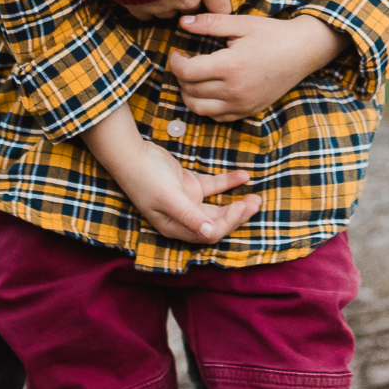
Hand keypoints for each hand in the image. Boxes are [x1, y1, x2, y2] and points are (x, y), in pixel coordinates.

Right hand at [120, 141, 262, 244]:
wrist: (132, 154)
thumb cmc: (146, 178)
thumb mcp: (169, 198)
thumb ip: (190, 216)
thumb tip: (210, 234)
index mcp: (176, 227)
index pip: (209, 233)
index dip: (228, 223)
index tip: (242, 207)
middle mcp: (184, 218)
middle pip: (217, 222)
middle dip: (237, 215)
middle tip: (256, 203)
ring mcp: (188, 201)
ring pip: (218, 207)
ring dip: (236, 202)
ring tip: (255, 196)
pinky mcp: (190, 185)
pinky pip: (214, 187)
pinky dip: (228, 183)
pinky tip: (244, 176)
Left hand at [172, 13, 346, 120]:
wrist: (303, 51)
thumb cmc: (273, 34)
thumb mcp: (241, 23)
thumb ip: (209, 23)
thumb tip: (182, 22)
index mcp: (230, 66)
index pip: (187, 73)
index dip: (174, 63)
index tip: (177, 53)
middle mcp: (235, 90)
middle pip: (190, 91)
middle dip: (181, 76)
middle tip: (185, 62)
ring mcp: (243, 104)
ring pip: (200, 109)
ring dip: (189, 95)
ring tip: (193, 78)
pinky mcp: (250, 110)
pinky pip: (218, 117)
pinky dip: (207, 107)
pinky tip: (210, 90)